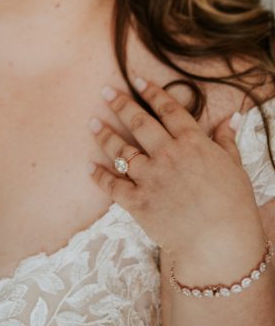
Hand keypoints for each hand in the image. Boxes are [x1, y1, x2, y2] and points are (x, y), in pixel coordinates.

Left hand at [87, 77, 264, 259]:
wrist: (221, 245)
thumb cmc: (234, 207)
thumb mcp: (235, 168)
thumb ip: (226, 141)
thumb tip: (231, 118)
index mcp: (193, 144)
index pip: (169, 110)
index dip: (152, 93)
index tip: (137, 80)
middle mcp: (168, 155)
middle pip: (139, 123)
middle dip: (120, 104)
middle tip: (105, 91)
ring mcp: (150, 177)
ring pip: (121, 150)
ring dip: (104, 135)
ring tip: (92, 123)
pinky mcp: (138, 201)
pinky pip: (112, 184)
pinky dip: (99, 175)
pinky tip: (90, 166)